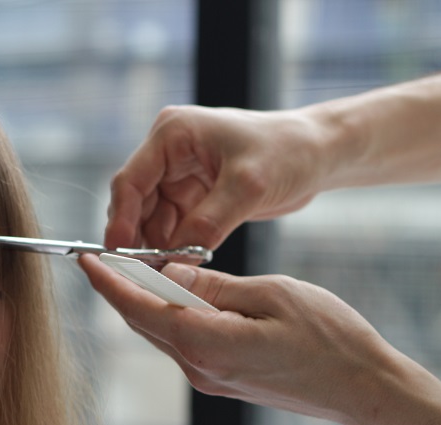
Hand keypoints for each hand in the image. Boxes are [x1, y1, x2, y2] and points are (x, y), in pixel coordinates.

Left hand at [79, 254, 401, 424]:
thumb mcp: (271, 295)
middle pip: (143, 322)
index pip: (139, 309)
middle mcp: (198, 368)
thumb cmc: (329, 338)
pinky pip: (183, 341)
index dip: (108, 282)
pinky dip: (171, 314)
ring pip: (162, 331)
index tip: (86, 257)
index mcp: (206, 344)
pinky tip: (177, 292)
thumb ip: (213, 286)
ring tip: (136, 265)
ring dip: (146, 301)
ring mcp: (209, 378)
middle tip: (104, 253)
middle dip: (120, 288)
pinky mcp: (222, 379)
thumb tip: (165, 273)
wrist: (362, 389)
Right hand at [104, 105, 333, 251]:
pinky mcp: (195, 196)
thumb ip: (208, 222)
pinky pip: (173, 227)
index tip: (120, 255)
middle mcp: (169, 152)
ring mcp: (180, 175)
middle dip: (138, 238)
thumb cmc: (288, 152)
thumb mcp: (248, 186)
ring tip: (163, 274)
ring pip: (152, 219)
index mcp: (172, 134)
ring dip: (156, 246)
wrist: (320, 153)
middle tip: (142, 273)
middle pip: (135, 203)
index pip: (131, 181)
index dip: (121, 220)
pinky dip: (174, 247)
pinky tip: (179, 266)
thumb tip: (174, 258)